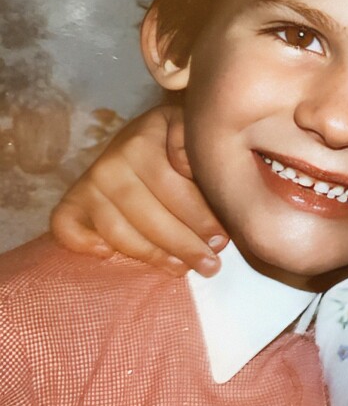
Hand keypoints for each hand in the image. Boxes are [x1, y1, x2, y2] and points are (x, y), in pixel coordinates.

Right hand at [50, 105, 227, 275]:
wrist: (151, 139)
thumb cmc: (182, 147)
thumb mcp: (198, 137)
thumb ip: (200, 156)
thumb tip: (203, 183)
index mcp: (145, 138)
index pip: (171, 186)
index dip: (199, 217)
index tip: (222, 240)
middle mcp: (111, 158)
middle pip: (147, 213)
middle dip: (183, 244)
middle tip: (210, 264)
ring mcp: (89, 181)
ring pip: (117, 229)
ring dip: (151, 254)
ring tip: (182, 268)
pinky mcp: (72, 201)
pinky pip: (66, 226)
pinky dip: (83, 242)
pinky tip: (109, 255)